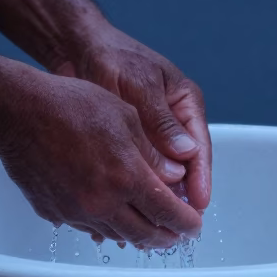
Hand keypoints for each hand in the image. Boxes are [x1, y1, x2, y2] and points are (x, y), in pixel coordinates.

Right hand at [0, 63, 203, 248]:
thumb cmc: (71, 105)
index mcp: (127, 178)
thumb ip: (153, 153)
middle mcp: (103, 202)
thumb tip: (174, 175)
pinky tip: (110, 217)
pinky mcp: (55, 212)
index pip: (168, 213)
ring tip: (148, 230)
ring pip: (116, 235)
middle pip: (145, 235)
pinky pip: (87, 227)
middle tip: (175, 235)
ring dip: (137, 235)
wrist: (19, 112)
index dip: (186, 223)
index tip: (194, 226)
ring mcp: (77, 212)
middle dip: (166, 237)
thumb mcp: (125, 118)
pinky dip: (105, 225)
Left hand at [54, 25, 211, 212]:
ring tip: (148, 228)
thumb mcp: (139, 85)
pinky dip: (130, 192)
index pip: (199, 148)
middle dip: (178, 198)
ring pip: (159, 176)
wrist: (77, 48)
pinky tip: (122, 212)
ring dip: (153, 200)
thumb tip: (184, 155)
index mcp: (185, 104)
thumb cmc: (111, 56)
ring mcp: (150, 135)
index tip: (199, 204)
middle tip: (176, 226)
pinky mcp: (127, 144)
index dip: (200, 179)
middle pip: (182, 169)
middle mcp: (172, 123)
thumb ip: (160, 121)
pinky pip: (135, 173)